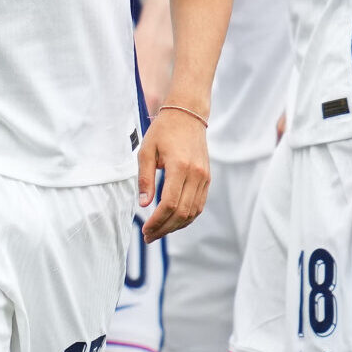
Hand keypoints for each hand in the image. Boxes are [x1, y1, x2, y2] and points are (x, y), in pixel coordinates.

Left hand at [136, 107, 209, 240]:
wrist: (188, 115)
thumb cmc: (163, 131)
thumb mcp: (146, 151)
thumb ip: (145, 178)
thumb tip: (144, 204)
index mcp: (179, 167)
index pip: (169, 203)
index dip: (157, 221)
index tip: (145, 230)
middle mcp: (196, 174)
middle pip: (182, 212)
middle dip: (164, 228)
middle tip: (149, 237)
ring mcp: (204, 177)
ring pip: (193, 212)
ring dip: (176, 226)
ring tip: (159, 232)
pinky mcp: (207, 179)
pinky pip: (199, 205)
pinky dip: (187, 217)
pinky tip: (173, 222)